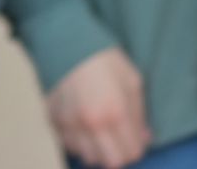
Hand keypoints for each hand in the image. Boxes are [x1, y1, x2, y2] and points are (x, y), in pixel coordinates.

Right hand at [48, 47, 149, 167]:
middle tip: (117, 137)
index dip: (136, 148)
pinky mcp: (52, 120)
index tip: (133, 137)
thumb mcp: (132, 81)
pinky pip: (68, 144)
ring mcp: (69, 123)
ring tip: (98, 129)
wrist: (66, 40)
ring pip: (88, 156)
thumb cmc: (104, 59)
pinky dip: (77, 140)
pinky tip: (81, 122)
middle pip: (110, 162)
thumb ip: (139, 114)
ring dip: (96, 148)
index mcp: (115, 112)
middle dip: (118, 152)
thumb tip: (144, 138)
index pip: (131, 153)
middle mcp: (91, 122)